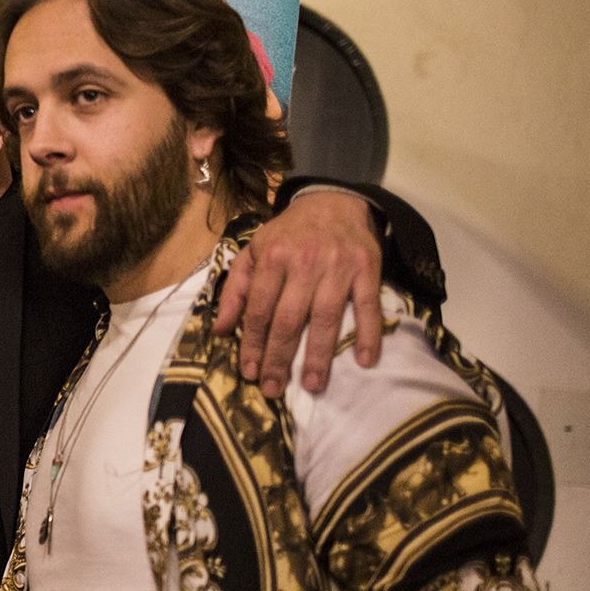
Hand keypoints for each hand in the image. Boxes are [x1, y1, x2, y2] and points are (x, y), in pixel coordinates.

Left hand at [214, 192, 381, 396]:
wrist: (333, 201)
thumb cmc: (288, 234)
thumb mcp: (253, 252)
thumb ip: (235, 289)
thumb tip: (221, 329)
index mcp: (272, 258)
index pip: (259, 309)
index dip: (253, 344)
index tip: (249, 372)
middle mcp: (304, 262)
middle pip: (289, 319)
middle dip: (279, 358)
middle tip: (274, 389)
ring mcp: (338, 266)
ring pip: (326, 318)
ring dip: (319, 356)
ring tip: (313, 385)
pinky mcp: (367, 268)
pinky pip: (369, 306)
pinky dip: (369, 334)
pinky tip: (364, 361)